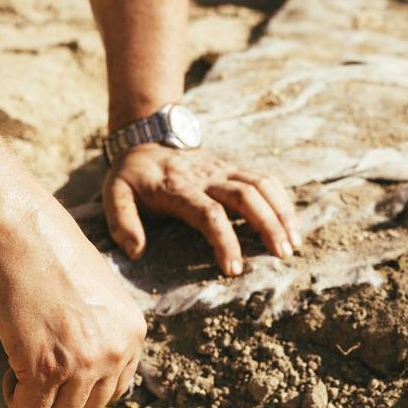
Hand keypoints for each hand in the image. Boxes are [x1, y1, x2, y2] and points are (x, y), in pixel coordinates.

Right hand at [0, 201, 146, 407]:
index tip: (64, 373)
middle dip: (64, 396)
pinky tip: (10, 374)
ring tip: (22, 369)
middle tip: (39, 371)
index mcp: (133, 332)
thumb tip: (64, 396)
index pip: (117, 386)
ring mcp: (83, 364)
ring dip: (39, 400)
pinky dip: (17, 400)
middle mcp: (115, 351)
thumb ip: (90, 342)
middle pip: (92, 406)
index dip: (86, 386)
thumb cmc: (51, 259)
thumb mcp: (90, 301)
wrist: (25, 236)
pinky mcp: (46, 369)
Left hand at [102, 143, 300, 274]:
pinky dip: (281, 200)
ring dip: (281, 213)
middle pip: (246, 196)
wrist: (146, 137)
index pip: (209, 213)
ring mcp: (224, 170)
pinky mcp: (233, 169)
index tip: (233, 269)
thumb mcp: (114, 194)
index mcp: (179, 188)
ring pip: (262, 185)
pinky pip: (265, 180)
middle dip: (267, 225)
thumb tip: (136, 252)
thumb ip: (122, 222)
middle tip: (281, 255)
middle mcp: (207, 176)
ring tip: (293, 243)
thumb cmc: (132, 176)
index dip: (224, 241)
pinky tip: (291, 225)